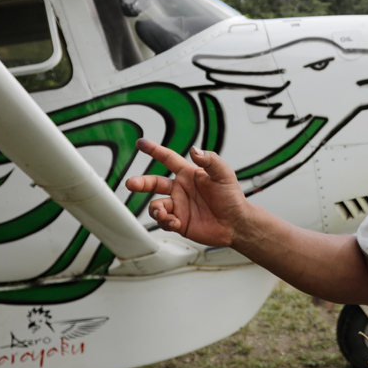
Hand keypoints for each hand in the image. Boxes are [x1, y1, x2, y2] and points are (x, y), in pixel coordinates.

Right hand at [123, 139, 251, 246]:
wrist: (236, 223)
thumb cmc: (232, 197)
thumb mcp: (224, 174)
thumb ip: (210, 161)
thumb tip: (194, 150)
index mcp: (189, 174)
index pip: (168, 158)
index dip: (154, 150)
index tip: (141, 144)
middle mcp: (181, 189)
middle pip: (154, 182)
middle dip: (141, 182)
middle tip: (131, 183)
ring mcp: (179, 206)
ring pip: (156, 205)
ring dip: (156, 209)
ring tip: (163, 213)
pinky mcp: (179, 222)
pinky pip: (164, 221)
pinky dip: (166, 222)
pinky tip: (175, 222)